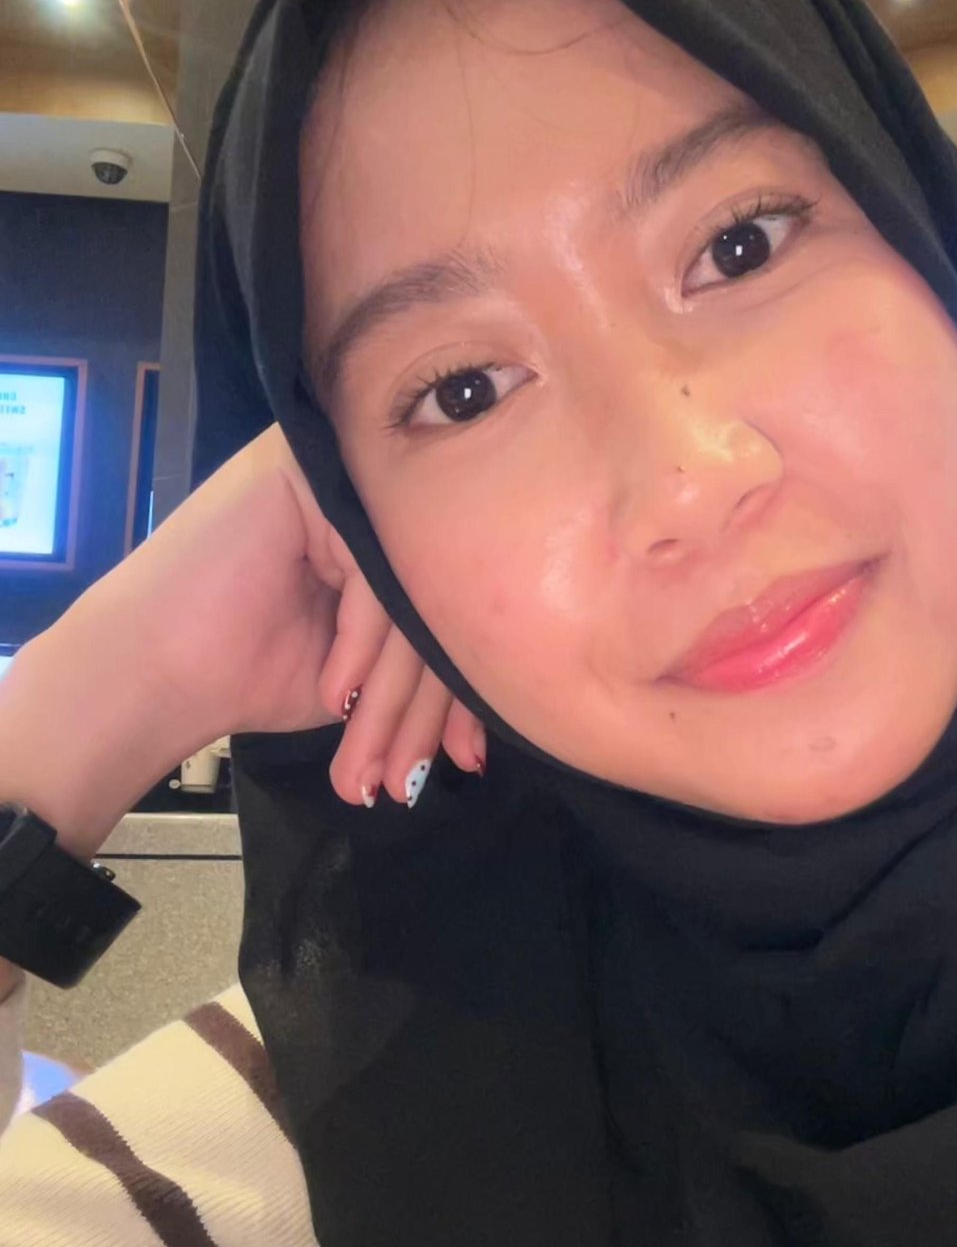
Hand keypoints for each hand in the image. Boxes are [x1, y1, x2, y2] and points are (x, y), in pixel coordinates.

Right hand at [3, 426, 484, 845]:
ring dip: (393, 695)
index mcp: (384, 526)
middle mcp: (367, 484)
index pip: (445, 602)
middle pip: (433, 595)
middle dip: (425, 708)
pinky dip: (359, 645)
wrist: (148, 673)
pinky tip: (336, 694)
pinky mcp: (301, 471)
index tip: (465, 761)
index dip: (459, 692)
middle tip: (412, 778)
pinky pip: (373, 570)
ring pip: (408, 588)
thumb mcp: (364, 675)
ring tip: (372, 762)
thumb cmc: (247, 670)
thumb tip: (518, 690)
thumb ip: (425, 660)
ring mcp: (334, 468)